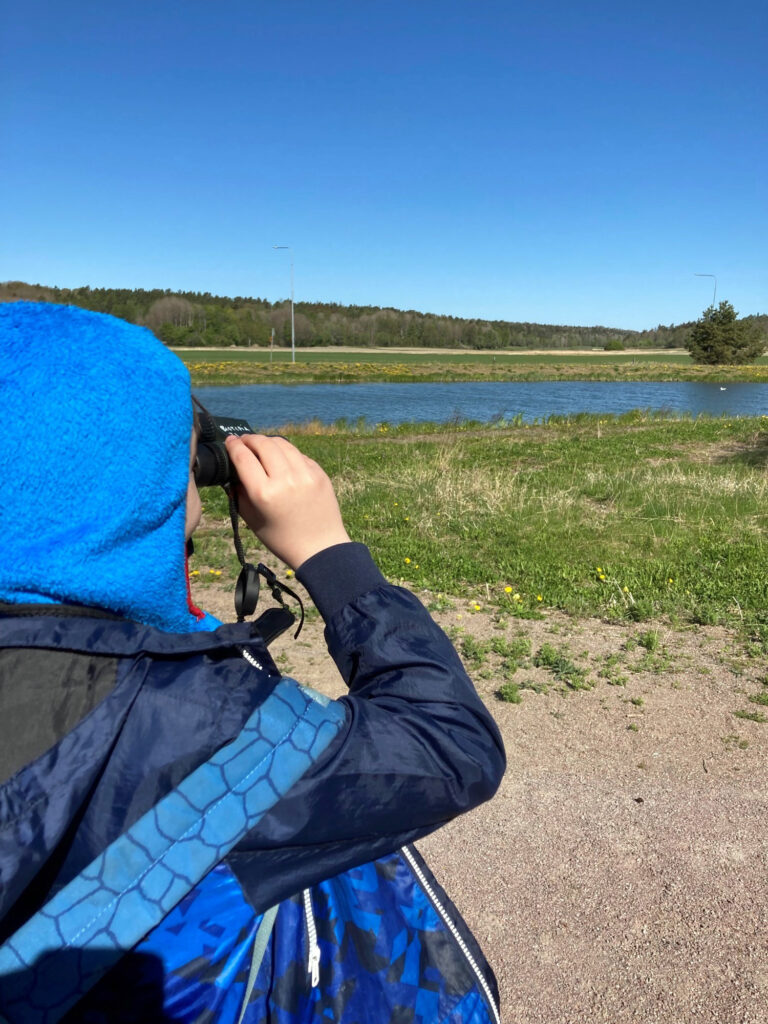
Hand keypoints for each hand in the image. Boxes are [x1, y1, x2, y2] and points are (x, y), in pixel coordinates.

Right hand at [224, 434, 350, 568]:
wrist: (319, 547)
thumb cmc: (281, 539)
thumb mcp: (252, 519)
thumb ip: (239, 493)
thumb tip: (233, 472)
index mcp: (264, 493)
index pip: (243, 458)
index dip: (233, 445)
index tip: (229, 441)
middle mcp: (285, 479)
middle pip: (263, 444)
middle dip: (250, 439)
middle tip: (244, 441)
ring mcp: (305, 474)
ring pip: (282, 444)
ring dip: (268, 442)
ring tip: (261, 446)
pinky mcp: (319, 473)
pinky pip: (298, 454)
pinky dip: (286, 453)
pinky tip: (281, 459)